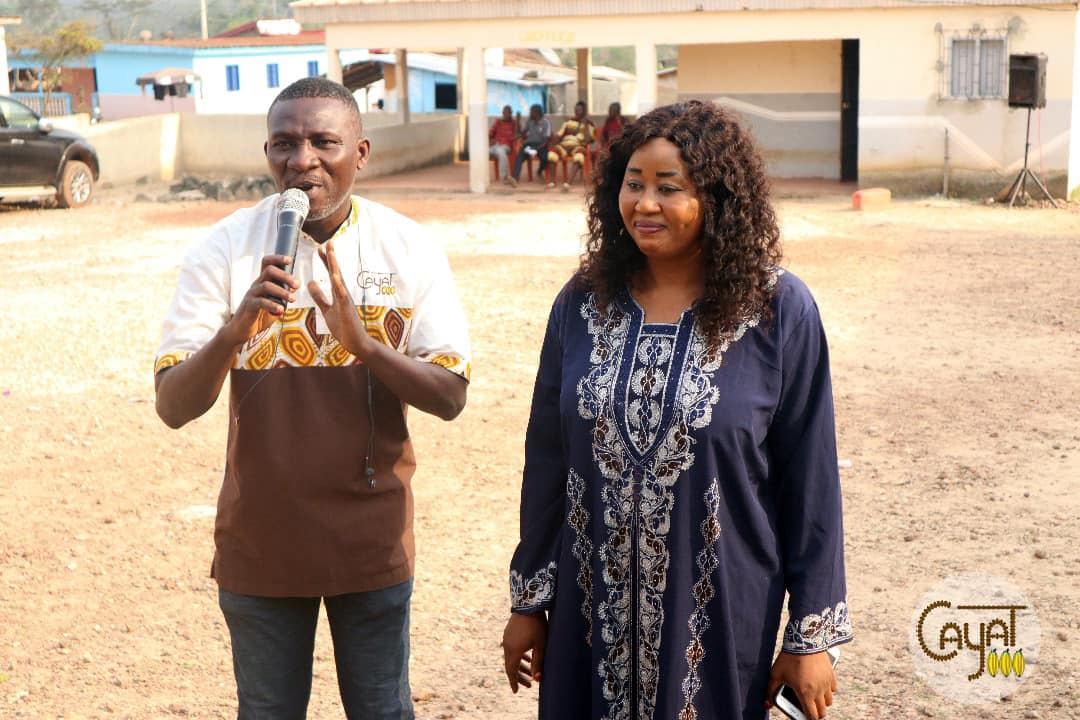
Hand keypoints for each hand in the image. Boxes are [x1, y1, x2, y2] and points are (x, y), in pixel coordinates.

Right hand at [223, 254, 296, 345]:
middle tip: (297, 285)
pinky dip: (272, 305)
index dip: (277, 259)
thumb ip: (283, 295)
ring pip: (266, 285)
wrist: (242, 330)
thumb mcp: (275, 304)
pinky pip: (260, 302)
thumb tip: (295, 286)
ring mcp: (251, 295)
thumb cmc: (259, 316)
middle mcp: (256, 285)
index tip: (290, 260)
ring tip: (292, 299)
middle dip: (285, 275)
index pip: (267, 263)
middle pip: (269, 270)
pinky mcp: (249, 306)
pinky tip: (281, 310)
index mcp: (262, 282)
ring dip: (282, 292)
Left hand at [308, 239, 370, 357]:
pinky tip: (334, 276)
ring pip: (339, 280)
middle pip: (336, 272)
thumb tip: (310, 282)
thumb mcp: (326, 310)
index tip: (320, 247)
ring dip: (335, 266)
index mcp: (338, 293)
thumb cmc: (343, 327)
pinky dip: (338, 285)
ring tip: (330, 253)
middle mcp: (343, 293)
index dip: (325, 261)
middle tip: (328, 241)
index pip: (331, 273)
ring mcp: (346, 300)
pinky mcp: (347, 309)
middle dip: (331, 257)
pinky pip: (342, 296)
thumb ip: (319, 296)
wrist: (356, 343)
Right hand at [501, 612, 546, 692]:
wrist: (528, 604)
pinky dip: (518, 656)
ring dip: (519, 666)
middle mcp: (507, 646)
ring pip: (511, 657)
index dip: (514, 682)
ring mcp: (506, 638)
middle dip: (519, 676)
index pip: (511, 671)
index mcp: (513, 651)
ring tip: (529, 671)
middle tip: (528, 685)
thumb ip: (538, 663)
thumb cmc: (537, 625)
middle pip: (510, 666)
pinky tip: (526, 656)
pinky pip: (511, 649)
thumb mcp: (540, 645)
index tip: (516, 691)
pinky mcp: (508, 632)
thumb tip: (537, 680)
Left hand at [765, 650, 836, 719]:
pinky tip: (820, 685)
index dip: (808, 719)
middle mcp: (818, 691)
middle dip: (816, 713)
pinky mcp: (831, 674)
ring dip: (822, 702)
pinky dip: (828, 690)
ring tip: (814, 697)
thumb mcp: (776, 675)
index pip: (812, 716)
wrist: (804, 640)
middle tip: (808, 708)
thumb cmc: (788, 658)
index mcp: (805, 694)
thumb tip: (766, 705)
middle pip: (822, 711)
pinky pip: (833, 688)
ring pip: (829, 701)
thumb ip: (771, 692)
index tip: (804, 717)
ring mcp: (826, 683)